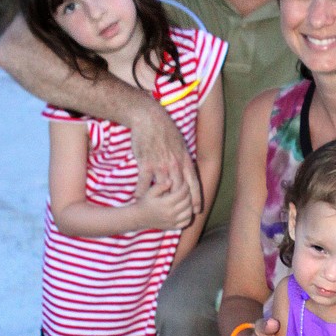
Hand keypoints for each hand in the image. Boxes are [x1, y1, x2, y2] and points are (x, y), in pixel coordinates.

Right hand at [129, 176, 194, 230]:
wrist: (140, 218)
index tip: (185, 182)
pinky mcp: (173, 227)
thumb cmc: (145, 202)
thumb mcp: (150, 192)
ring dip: (190, 204)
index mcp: (165, 203)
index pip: (182, 193)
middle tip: (186, 190)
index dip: (185, 186)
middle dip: (189, 194)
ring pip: (189, 212)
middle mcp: (171, 213)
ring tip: (186, 199)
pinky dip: (189, 215)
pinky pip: (186, 222)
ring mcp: (173, 221)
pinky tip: (185, 209)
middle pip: (187, 202)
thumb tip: (171, 180)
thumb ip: (160, 186)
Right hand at [130, 99, 202, 214]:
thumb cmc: (165, 130)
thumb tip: (187, 168)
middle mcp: (175, 164)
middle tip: (180, 217)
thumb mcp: (180, 143)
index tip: (196, 210)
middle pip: (180, 190)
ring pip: (164, 189)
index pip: (193, 183)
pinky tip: (138, 197)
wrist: (149, 118)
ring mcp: (160, 165)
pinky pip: (145, 182)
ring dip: (162, 201)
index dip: (196, 198)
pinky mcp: (146, 163)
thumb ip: (183, 158)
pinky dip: (142, 191)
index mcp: (184, 160)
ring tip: (159, 211)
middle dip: (182, 205)